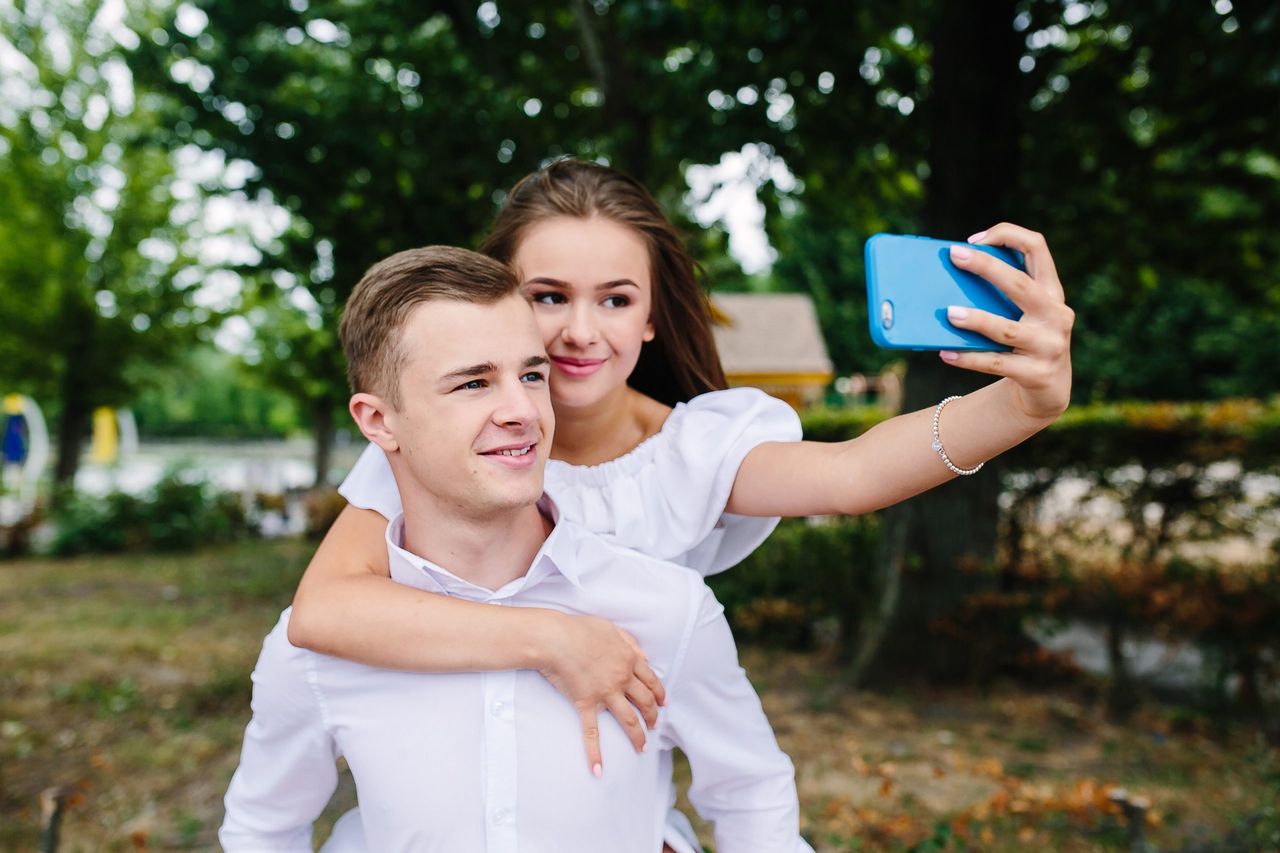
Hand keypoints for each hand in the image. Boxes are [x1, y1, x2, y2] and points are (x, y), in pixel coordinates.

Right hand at [537, 611, 666, 775]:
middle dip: (652, 716)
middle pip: (644, 702)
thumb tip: (644, 655)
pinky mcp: (586, 703)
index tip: (663, 703)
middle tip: (655, 726)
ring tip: (642, 748)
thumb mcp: (611, 629)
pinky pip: (592, 732)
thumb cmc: (580, 629)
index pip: (651, 680)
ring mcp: (605, 693)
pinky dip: (595, 752)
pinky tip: (598, 770)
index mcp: (628, 659)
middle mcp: (621, 679)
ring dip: (638, 736)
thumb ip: (629, 643)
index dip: (659, 693)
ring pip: (628, 719)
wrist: (555, 638)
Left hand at [940, 223, 1074, 421]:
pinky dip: (969, 358)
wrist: (1048, 389)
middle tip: (955, 256)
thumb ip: (1000, 296)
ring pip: (1007, 329)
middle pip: (1020, 284)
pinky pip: (997, 363)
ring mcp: (1049, 345)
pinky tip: (946, 353)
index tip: (974, 240)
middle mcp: (1057, 314)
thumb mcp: (1022, 314)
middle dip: (986, 267)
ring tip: (949, 314)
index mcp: (1051, 291)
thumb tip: (946, 283)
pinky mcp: (1037, 374)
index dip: (1008, 235)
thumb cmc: (1023, 340)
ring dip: (976, 320)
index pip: (1037, 248)